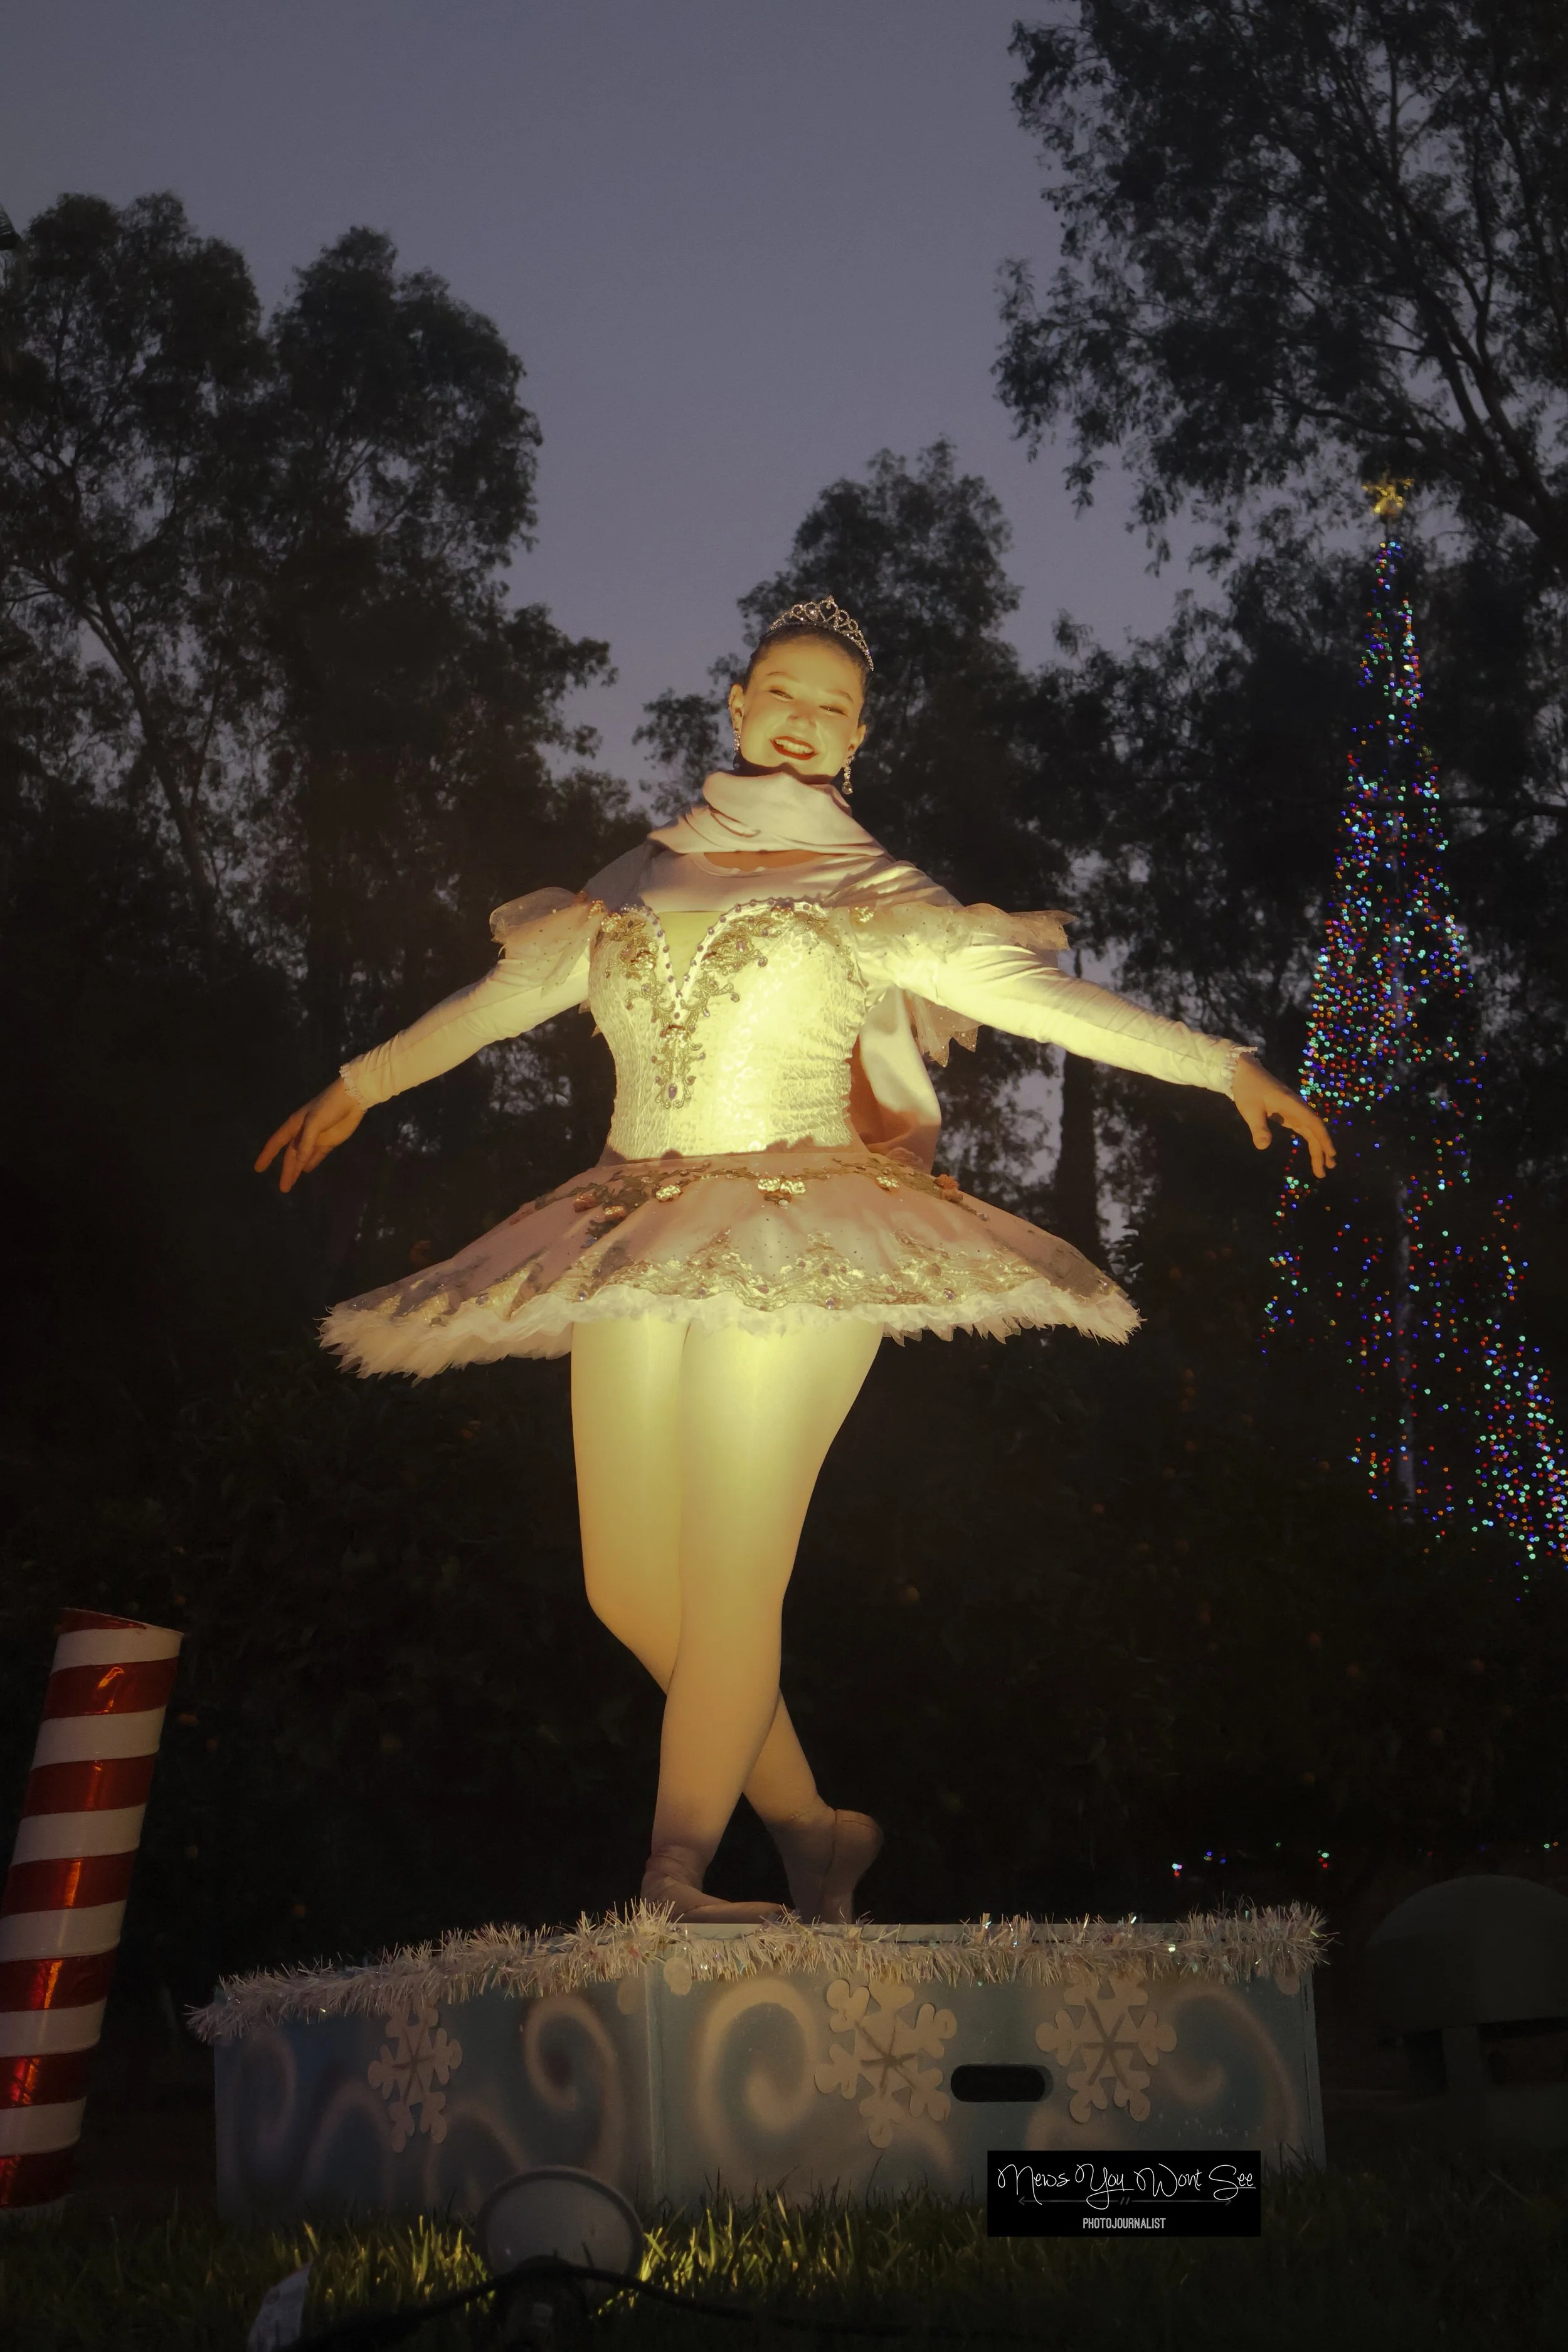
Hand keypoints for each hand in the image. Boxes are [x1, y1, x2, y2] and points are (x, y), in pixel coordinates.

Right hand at [255, 1077, 365, 1193]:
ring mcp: (315, 1138)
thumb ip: (306, 1143)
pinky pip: (317, 1155)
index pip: (276, 1143)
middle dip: (286, 1171)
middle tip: (283, 1189)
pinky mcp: (329, 1142)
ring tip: (291, 1185)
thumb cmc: (329, 1107)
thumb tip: (299, 1163)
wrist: (352, 1098)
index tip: (258, 1169)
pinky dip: (311, 1163)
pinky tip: (306, 1171)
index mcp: (294, 1125)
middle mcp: (302, 1133)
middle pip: (291, 1156)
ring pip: (303, 1158)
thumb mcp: (314, 1123)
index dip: (267, 1156)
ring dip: (297, 1170)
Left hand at [1231, 1055, 1334, 1177]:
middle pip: (1315, 1131)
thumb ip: (1258, 1128)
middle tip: (1324, 1172)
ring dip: (1317, 1148)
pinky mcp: (1288, 1113)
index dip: (1324, 1140)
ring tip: (1323, 1167)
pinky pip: (1303, 1128)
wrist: (1243, 1071)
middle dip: (1321, 1151)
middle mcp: (1298, 1108)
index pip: (1314, 1124)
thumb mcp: (1250, 1110)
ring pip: (1310, 1131)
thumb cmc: (1247, 1088)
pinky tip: (1314, 1151)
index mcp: (1293, 1105)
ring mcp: (1294, 1110)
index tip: (1331, 1155)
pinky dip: (1310, 1140)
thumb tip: (1263, 1146)